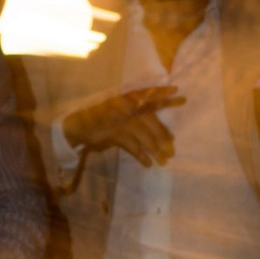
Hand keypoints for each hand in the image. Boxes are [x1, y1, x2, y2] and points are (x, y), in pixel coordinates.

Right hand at [63, 84, 181, 166]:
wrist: (79, 125)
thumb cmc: (103, 117)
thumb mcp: (120, 110)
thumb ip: (139, 115)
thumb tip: (166, 135)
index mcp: (128, 98)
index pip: (149, 94)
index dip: (163, 94)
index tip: (180, 95)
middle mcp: (125, 106)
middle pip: (150, 120)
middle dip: (163, 137)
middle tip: (172, 150)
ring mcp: (119, 120)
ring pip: (144, 136)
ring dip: (155, 150)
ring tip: (163, 160)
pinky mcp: (113, 134)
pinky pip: (132, 146)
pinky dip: (141, 156)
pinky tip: (148, 163)